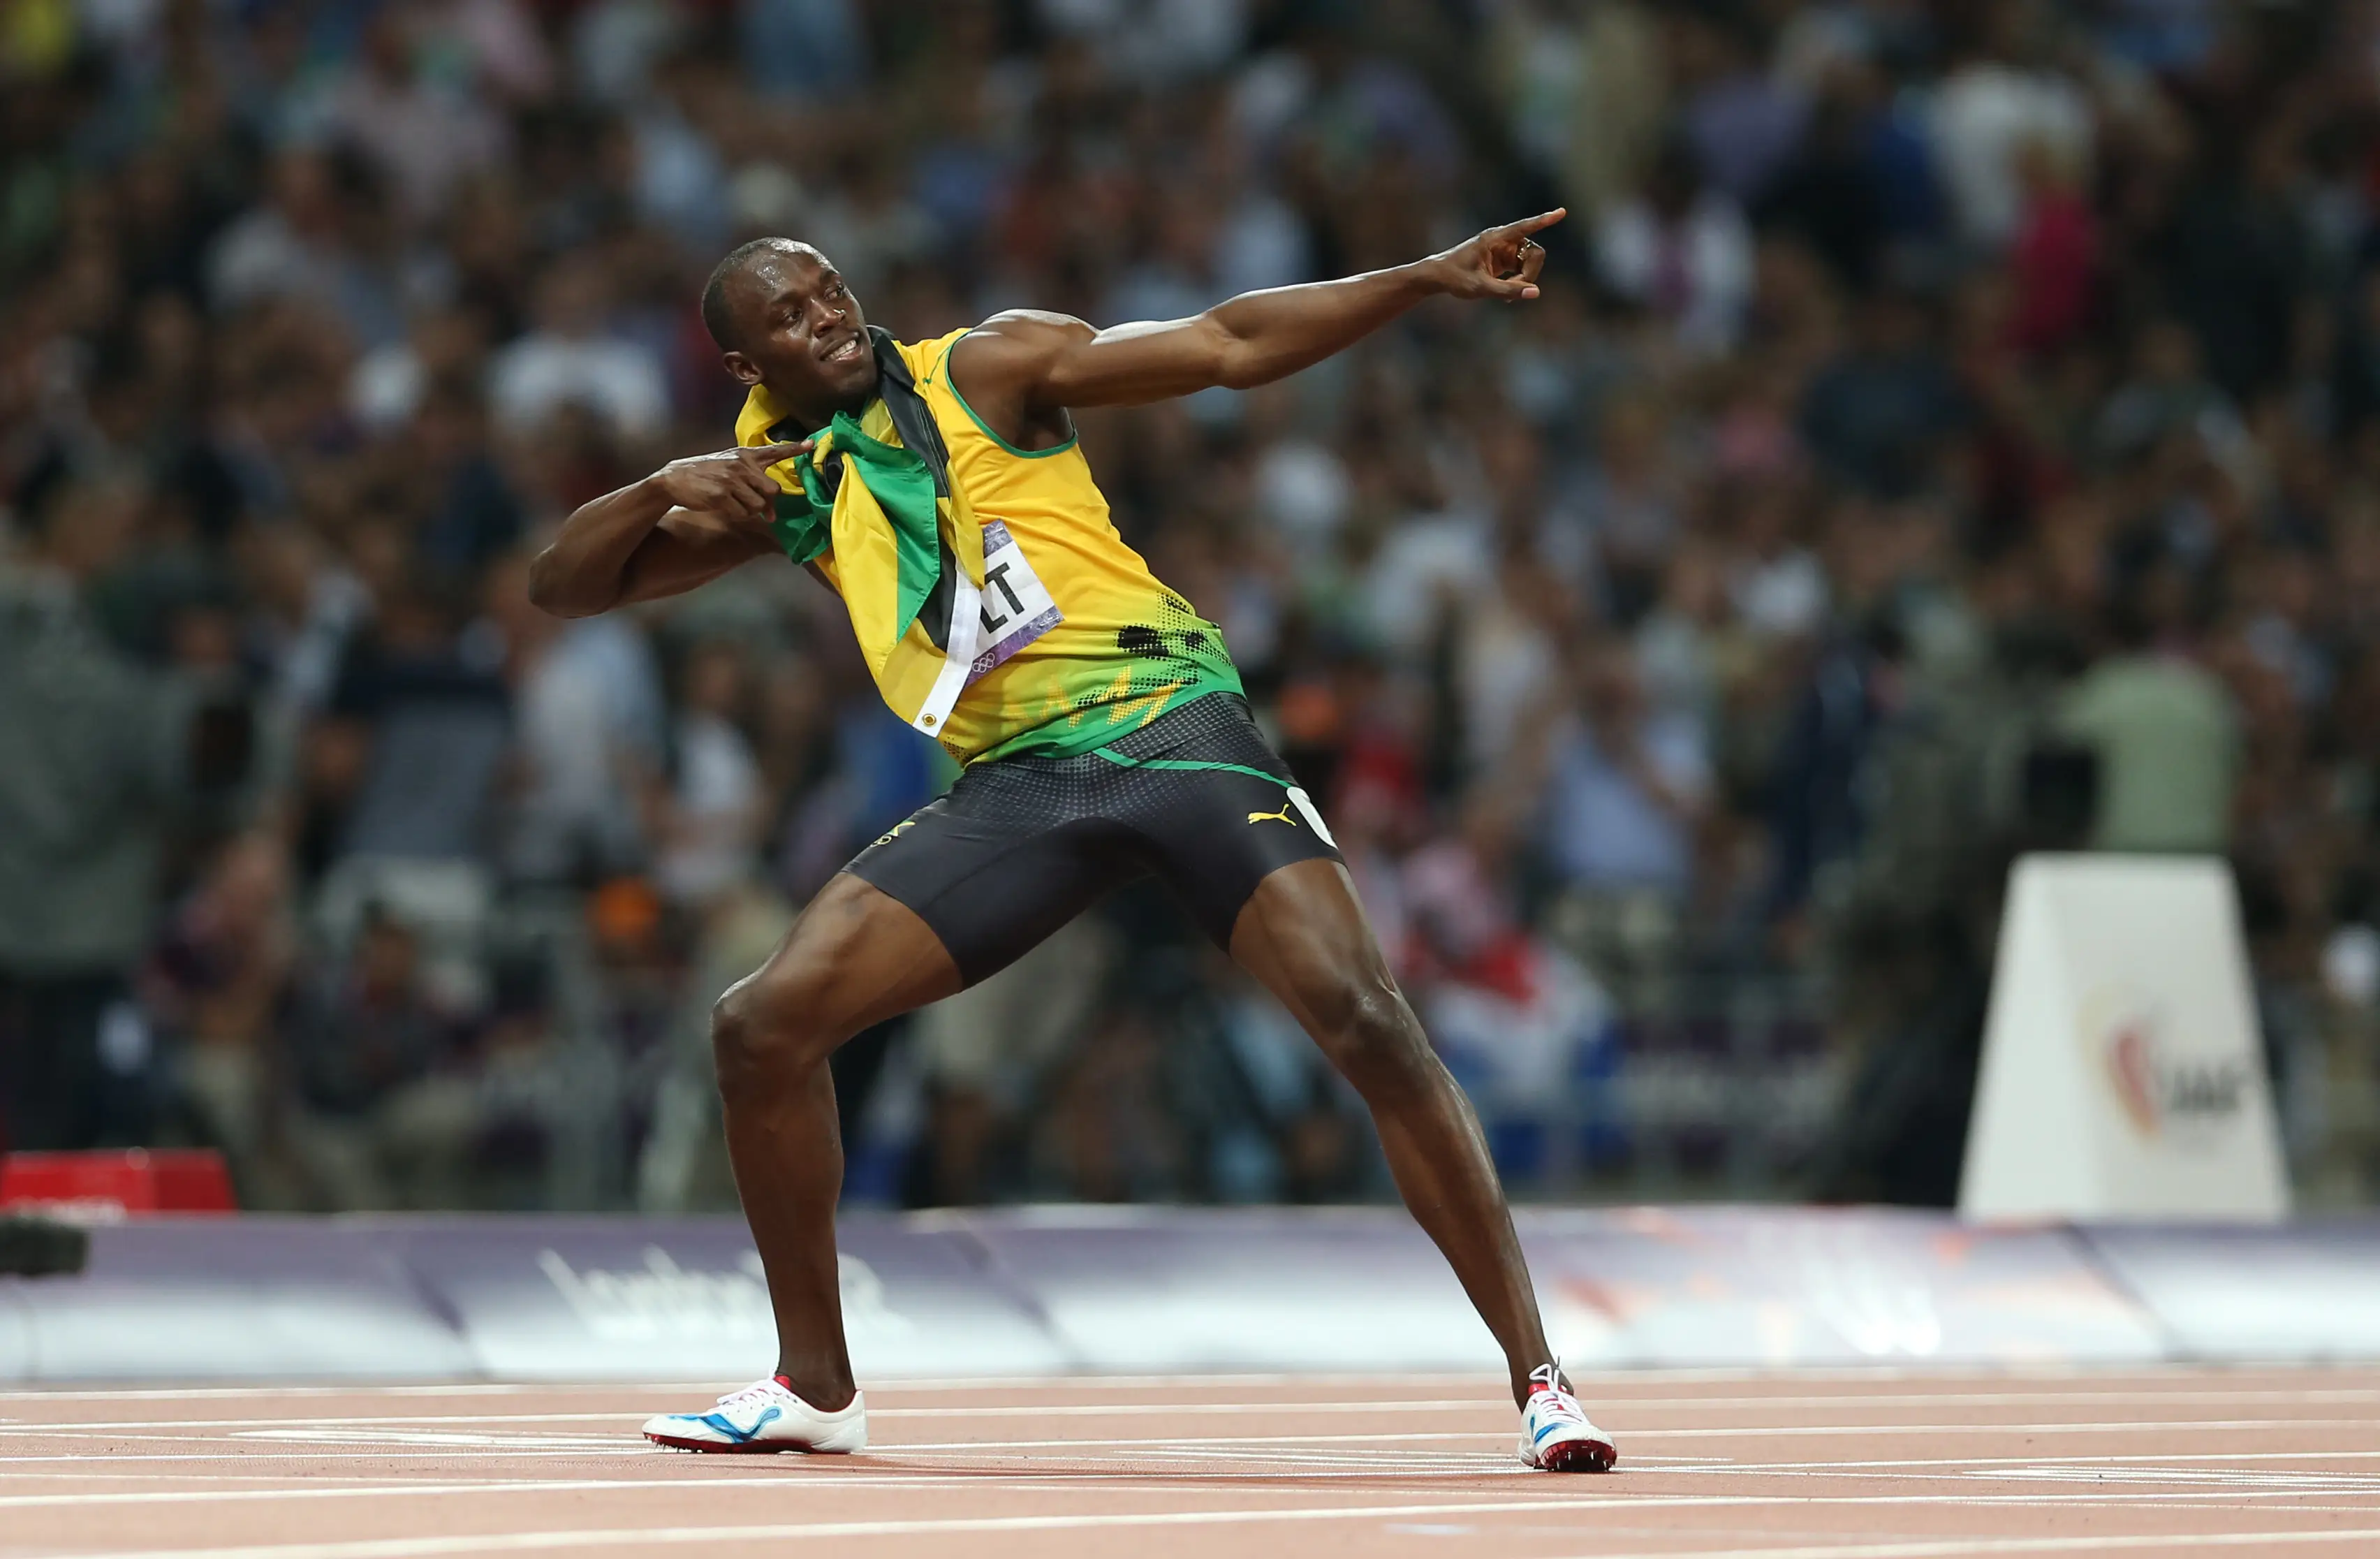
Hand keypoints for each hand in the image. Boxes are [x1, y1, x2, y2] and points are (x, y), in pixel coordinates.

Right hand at [646, 441, 811, 524]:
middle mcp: (741, 465)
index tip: (810, 444)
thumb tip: (771, 512)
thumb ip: (752, 482)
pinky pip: (743, 513)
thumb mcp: (729, 465)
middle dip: (767, 501)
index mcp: (744, 455)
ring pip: (759, 505)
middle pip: (773, 489)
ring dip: (750, 510)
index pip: (774, 451)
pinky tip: (725, 507)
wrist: (675, 479)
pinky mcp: (722, 495)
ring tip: (734, 502)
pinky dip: (737, 515)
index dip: (793, 448)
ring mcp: (731, 480)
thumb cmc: (705, 474)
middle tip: (754, 503)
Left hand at [1420, 209, 1565, 301]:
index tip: (1562, 212)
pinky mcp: (1503, 260)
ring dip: (1523, 280)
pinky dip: (1519, 283)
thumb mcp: (1481, 287)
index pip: (1525, 227)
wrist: (1438, 277)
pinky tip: (1505, 296)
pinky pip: (1522, 270)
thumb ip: (1508, 290)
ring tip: (1505, 295)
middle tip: (1515, 291)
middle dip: (1530, 273)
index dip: (1545, 220)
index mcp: (1495, 238)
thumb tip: (1536, 293)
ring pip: (1530, 262)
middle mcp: (1502, 240)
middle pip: (1534, 252)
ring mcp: (1504, 250)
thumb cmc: (1455, 278)